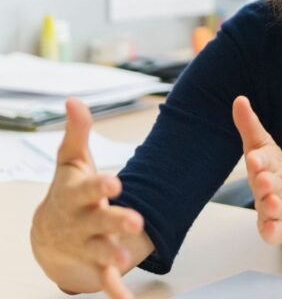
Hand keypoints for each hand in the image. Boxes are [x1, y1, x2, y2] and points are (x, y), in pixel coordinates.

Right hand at [30, 98, 144, 298]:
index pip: (88, 190)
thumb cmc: (68, 190)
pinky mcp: (95, 263)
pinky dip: (114, 288)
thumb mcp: (71, 161)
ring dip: (112, 253)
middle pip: (98, 221)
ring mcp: (87, 244)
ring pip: (99, 250)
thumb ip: (77, 132)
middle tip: (135, 221)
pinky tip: (124, 298)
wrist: (49, 233)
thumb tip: (75, 101)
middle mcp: (81, 221)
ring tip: (124, 257)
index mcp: (77, 195)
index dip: (100, 186)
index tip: (116, 182)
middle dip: (114, 221)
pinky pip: (104, 277)